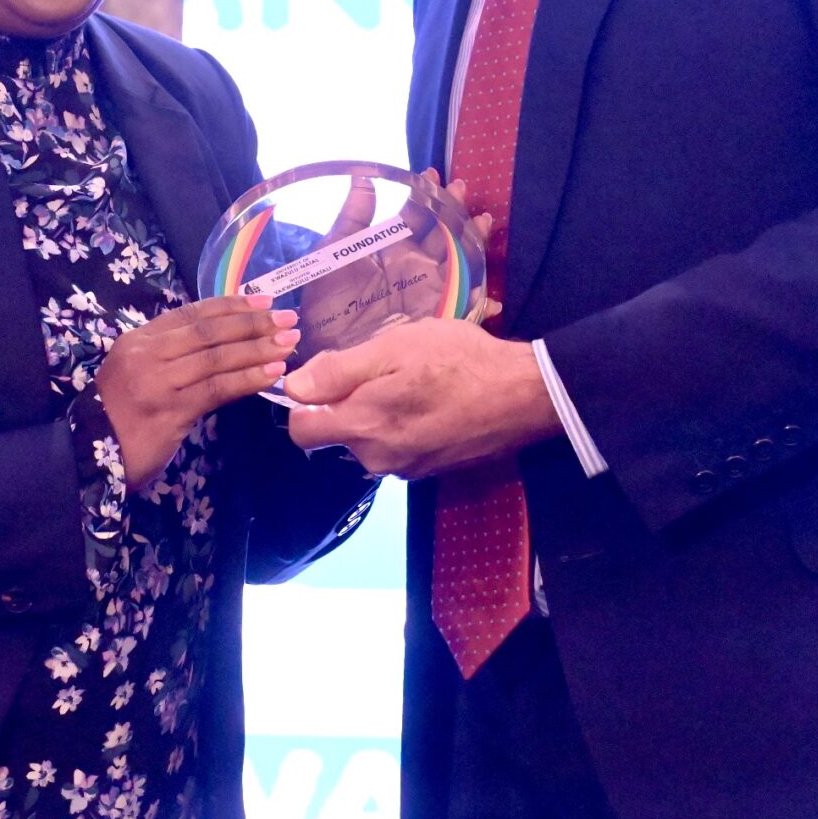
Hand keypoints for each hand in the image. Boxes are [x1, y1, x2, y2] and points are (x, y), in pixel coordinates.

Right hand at [97, 294, 296, 489]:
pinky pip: (217, 389)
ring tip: (289, 344)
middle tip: (287, 319)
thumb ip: (172, 356)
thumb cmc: (119, 417)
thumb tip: (224, 340)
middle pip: (209, 331)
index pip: (192, 313)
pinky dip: (247, 378)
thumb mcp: (139, 373)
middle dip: (252, 324)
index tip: (264, 301)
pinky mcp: (170, 409)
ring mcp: (157, 380)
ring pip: (217, 357)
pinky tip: (271, 374)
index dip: (231, 305)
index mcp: (139, 339)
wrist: (90, 458)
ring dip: (257, 349)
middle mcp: (147, 353)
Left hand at [280, 315, 558, 478]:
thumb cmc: (457, 362)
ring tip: (413, 381)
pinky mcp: (430, 469)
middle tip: (385, 368)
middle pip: (337, 432)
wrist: (524, 396)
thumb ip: (339, 371)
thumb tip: (293, 387)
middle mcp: (378, 460)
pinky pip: (397, 445)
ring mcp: (406, 469)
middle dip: (349, 402)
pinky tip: (431, 400)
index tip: (331, 374)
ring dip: (379, 412)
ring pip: (369, 438)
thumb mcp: (394, 349)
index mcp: (362, 428)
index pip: (300, 430)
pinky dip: (404, 424)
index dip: (306, 400)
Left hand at [293, 171, 491, 355]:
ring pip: (460, 262)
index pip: (415, 215)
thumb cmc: (326, 302)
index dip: (425, 194)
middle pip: (444, 233)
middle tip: (462, 189)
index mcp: (391, 249)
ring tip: (482, 222)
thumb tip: (363, 178)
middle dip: (455, 210)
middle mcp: (415, 267)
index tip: (431, 176)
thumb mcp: (334, 253)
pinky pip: (464, 306)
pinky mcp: (435, 318)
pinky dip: (482, 303)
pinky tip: (493, 301)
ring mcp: (429, 291)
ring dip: (474, 241)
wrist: (326, 351)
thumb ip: (351, 218)